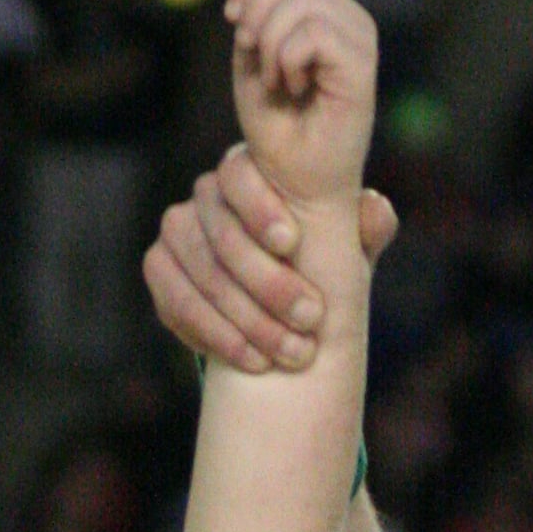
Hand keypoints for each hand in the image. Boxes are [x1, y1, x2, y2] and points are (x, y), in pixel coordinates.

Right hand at [148, 145, 400, 377]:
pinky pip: (177, 303)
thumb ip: (366, 228)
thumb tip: (374, 211)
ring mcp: (177, 230)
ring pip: (203, 276)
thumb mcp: (351, 250)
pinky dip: (216, 336)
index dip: (261, 207)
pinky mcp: (158, 269)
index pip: (239, 173)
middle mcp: (206, 193)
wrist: (280, 313)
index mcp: (252, 172)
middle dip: (269, 284)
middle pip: (223, 236)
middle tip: (311, 320)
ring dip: (248, 321)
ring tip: (291, 352)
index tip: (291, 243)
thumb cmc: (320, 266)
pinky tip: (253, 359)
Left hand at [224, 0, 378, 213]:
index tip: (232, 18)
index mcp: (325, 10)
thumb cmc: (277, 130)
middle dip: (257, 12)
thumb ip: (255, 21)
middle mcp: (348, 17)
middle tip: (253, 57)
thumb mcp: (252, 64)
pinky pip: (313, 33)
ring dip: (271, 42)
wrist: (295, 185)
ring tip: (275, 80)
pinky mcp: (362, 64)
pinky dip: (286, 60)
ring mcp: (359, 38)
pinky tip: (292, 88)